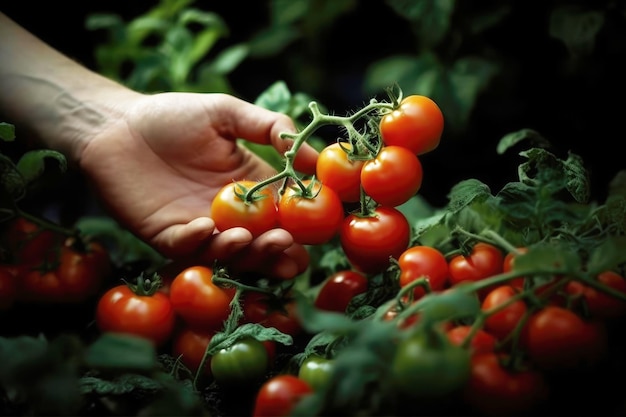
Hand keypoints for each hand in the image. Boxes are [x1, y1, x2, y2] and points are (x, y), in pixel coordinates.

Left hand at [79, 92, 318, 278]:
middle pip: (260, 243)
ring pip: (227, 253)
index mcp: (249, 187)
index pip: (283, 213)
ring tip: (248, 238)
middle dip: (276, 251)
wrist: (116, 124)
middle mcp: (228, 215)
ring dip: (241, 252)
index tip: (318, 228)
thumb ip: (270, 127)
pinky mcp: (166, 236)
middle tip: (289, 249)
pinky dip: (196, 242)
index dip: (302, 224)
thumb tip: (316, 156)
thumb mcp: (227, 112)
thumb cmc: (173, 116)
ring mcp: (198, 228)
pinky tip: (204, 228)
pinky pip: (184, 247)